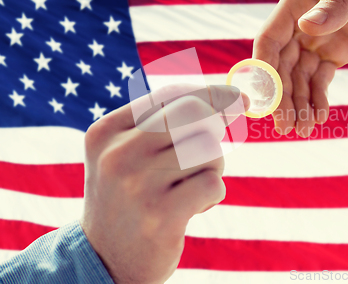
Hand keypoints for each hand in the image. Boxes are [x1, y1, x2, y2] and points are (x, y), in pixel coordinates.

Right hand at [80, 85, 248, 283]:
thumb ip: (162, 123)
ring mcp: (138, 185)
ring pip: (209, 149)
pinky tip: (192, 207)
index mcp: (108, 132)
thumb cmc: (128, 197)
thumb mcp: (127, 154)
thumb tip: (226, 98)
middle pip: (194, 114)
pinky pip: (213, 183)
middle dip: (216, 127)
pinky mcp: (161, 215)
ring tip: (190, 186)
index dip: (210, 93)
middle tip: (215, 146)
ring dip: (212, 167)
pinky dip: (213, 194)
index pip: (169, 95)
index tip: (237, 97)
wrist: (104, 260)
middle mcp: (119, 153)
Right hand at [253, 0, 347, 136]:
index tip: (264, 98)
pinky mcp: (333, 53)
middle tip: (284, 126)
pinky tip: (319, 117)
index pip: (270, 39)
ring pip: (300, 78)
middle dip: (282, 97)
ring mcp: (315, 40)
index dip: (263, 68)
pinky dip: (318, 99)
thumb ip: (337, 3)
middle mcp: (299, 24)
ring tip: (302, 130)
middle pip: (282, 66)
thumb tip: (308, 28)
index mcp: (296, 2)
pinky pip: (321, 80)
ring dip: (299, 104)